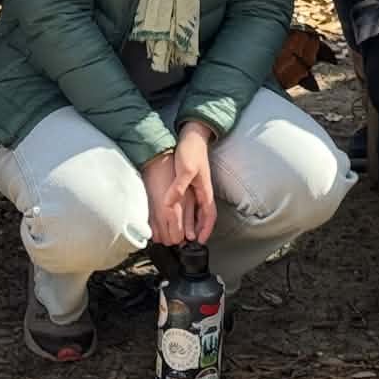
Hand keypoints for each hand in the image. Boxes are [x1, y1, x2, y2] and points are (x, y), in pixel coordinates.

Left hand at [142, 125, 216, 245]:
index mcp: (205, 191)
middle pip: (203, 217)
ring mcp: (197, 187)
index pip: (209, 216)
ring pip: (196, 211)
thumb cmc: (191, 151)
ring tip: (181, 233)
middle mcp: (203, 191)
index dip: (205, 230)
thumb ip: (178, 187)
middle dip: (198, 231)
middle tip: (188, 243)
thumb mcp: (185, 169)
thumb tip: (169, 205)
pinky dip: (184, 211)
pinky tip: (175, 213)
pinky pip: (190, 202)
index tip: (199, 242)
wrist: (192, 135)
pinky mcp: (190, 183)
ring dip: (191, 223)